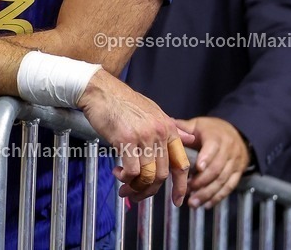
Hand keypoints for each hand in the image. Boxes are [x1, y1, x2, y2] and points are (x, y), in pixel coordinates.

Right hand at [78, 70, 192, 204]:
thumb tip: (190, 137)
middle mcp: (159, 133)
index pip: (181, 164)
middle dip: (149, 190)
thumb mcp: (153, 110)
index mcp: (168, 128)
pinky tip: (117, 173)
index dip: (180, 186)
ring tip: (124, 188)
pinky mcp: (125, 140)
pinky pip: (131, 170)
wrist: (100, 90)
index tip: (177, 201)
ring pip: (147, 175)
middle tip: (136, 195)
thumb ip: (171, 127)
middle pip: (161, 175)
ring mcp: (143, 137)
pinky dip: (124, 178)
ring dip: (135, 187)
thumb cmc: (123, 100)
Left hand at [177, 116, 249, 207]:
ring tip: (193, 203)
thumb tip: (167, 124)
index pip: (213, 148)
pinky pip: (229, 187)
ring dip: (208, 193)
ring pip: (223, 180)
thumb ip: (183, 128)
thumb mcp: (197, 125)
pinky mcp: (238, 173)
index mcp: (216, 137)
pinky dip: (218, 197)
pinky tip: (207, 204)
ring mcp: (235, 163)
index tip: (197, 168)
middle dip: (202, 181)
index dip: (206, 158)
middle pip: (217, 168)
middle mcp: (229, 150)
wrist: (237, 133)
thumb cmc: (211, 129)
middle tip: (187, 191)